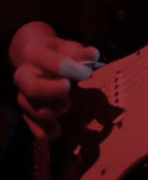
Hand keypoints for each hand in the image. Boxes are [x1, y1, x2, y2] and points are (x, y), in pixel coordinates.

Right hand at [9, 21, 101, 139]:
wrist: (35, 59)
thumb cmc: (57, 53)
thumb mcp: (68, 47)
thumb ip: (81, 52)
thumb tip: (94, 55)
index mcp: (33, 54)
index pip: (47, 61)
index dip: (68, 67)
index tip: (86, 72)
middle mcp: (23, 76)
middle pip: (32, 88)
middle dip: (52, 91)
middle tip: (68, 88)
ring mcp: (23, 96)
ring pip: (32, 109)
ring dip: (52, 111)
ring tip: (67, 105)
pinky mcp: (26, 113)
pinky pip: (32, 127)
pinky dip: (45, 132)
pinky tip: (57, 130)